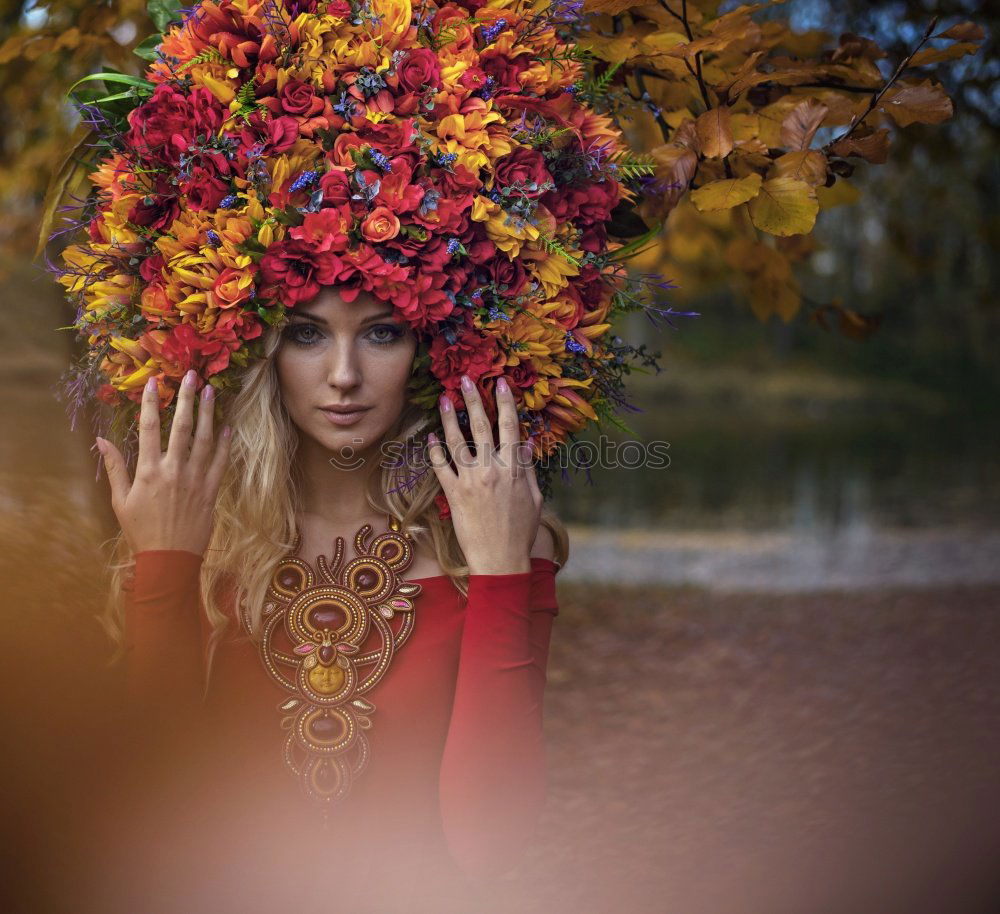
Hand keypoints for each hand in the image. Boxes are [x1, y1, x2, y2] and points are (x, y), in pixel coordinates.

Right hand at [95, 370, 231, 556]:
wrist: (169, 559)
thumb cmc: (141, 531)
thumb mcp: (121, 500)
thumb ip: (115, 467)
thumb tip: (101, 440)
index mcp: (149, 471)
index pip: (150, 428)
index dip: (152, 402)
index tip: (154, 381)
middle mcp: (174, 470)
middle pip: (182, 427)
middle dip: (187, 398)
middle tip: (193, 375)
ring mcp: (195, 480)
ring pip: (204, 440)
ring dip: (209, 414)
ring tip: (212, 391)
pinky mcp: (211, 492)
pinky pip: (220, 463)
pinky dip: (224, 444)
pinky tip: (228, 427)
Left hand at [427, 373, 541, 574]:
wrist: (500, 559)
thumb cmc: (520, 531)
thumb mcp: (533, 498)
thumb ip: (527, 468)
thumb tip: (525, 442)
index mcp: (513, 469)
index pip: (510, 427)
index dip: (505, 403)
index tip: (500, 383)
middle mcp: (491, 469)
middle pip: (482, 426)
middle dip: (473, 400)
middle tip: (465, 379)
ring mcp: (470, 481)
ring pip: (458, 442)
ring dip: (450, 418)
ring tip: (443, 400)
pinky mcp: (453, 494)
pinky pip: (441, 468)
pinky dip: (434, 451)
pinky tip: (430, 437)